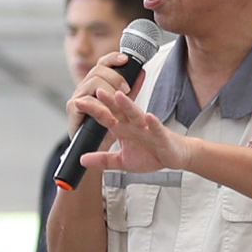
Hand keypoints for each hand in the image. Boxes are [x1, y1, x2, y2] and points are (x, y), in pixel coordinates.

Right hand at [66, 49, 138, 137]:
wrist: (98, 148)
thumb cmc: (108, 128)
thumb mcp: (123, 105)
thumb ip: (131, 89)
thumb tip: (141, 71)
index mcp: (95, 84)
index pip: (102, 64)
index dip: (113, 58)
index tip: (125, 59)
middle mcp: (85, 88)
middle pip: (98, 69)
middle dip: (115, 76)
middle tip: (126, 89)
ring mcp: (78, 97)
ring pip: (93, 81)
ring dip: (109, 89)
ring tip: (118, 99)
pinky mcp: (73, 109)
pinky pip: (86, 100)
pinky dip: (99, 104)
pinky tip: (108, 110)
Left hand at [70, 75, 189, 176]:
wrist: (174, 157)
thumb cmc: (150, 155)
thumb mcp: (121, 161)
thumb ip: (102, 159)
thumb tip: (81, 160)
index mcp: (123, 129)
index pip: (105, 117)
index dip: (93, 110)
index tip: (78, 102)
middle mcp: (133, 125)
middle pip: (119, 110)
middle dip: (108, 101)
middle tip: (96, 90)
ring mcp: (147, 128)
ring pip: (136, 114)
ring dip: (128, 105)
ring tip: (120, 95)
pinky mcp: (161, 135)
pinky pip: (157, 127)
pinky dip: (153, 123)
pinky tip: (149, 116)